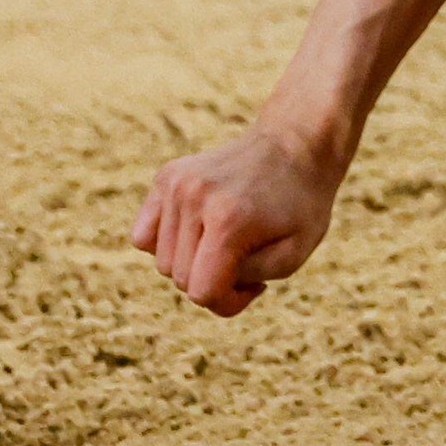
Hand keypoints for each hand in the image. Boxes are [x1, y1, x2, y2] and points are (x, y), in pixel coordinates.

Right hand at [130, 125, 340, 316]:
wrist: (295, 144)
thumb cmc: (301, 205)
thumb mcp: (292, 255)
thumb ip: (244, 282)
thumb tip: (200, 286)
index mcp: (229, 220)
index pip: (202, 292)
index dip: (228, 302)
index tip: (255, 285)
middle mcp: (194, 198)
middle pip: (180, 279)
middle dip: (213, 282)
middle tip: (247, 260)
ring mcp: (176, 184)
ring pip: (162, 262)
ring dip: (193, 263)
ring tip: (228, 243)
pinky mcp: (166, 177)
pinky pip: (144, 236)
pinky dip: (168, 244)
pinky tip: (199, 231)